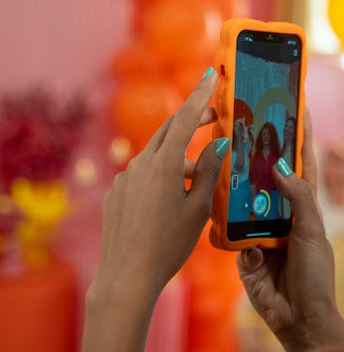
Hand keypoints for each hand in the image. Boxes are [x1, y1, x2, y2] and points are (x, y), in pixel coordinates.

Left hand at [92, 69, 227, 309]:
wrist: (126, 277)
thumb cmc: (169, 245)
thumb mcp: (198, 209)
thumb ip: (209, 172)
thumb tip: (219, 144)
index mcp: (164, 164)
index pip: (185, 118)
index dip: (200, 95)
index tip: (210, 75)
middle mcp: (140, 164)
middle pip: (169, 131)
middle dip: (191, 121)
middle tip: (214, 120)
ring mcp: (124, 179)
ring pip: (156, 157)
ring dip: (178, 159)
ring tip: (196, 183)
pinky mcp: (115, 194)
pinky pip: (141, 177)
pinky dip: (159, 178)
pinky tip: (168, 204)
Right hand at [237, 111, 343, 351]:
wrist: (300, 320)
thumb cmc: (315, 275)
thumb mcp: (312, 232)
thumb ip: (299, 198)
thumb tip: (280, 165)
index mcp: (302, 209)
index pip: (302, 166)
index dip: (299, 139)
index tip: (296, 108)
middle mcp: (279, 216)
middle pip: (265, 179)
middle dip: (255, 156)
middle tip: (243, 128)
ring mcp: (259, 233)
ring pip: (242, 202)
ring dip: (233, 186)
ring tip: (221, 162)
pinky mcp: (241, 253)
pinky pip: (228, 233)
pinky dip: (223, 226)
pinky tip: (215, 213)